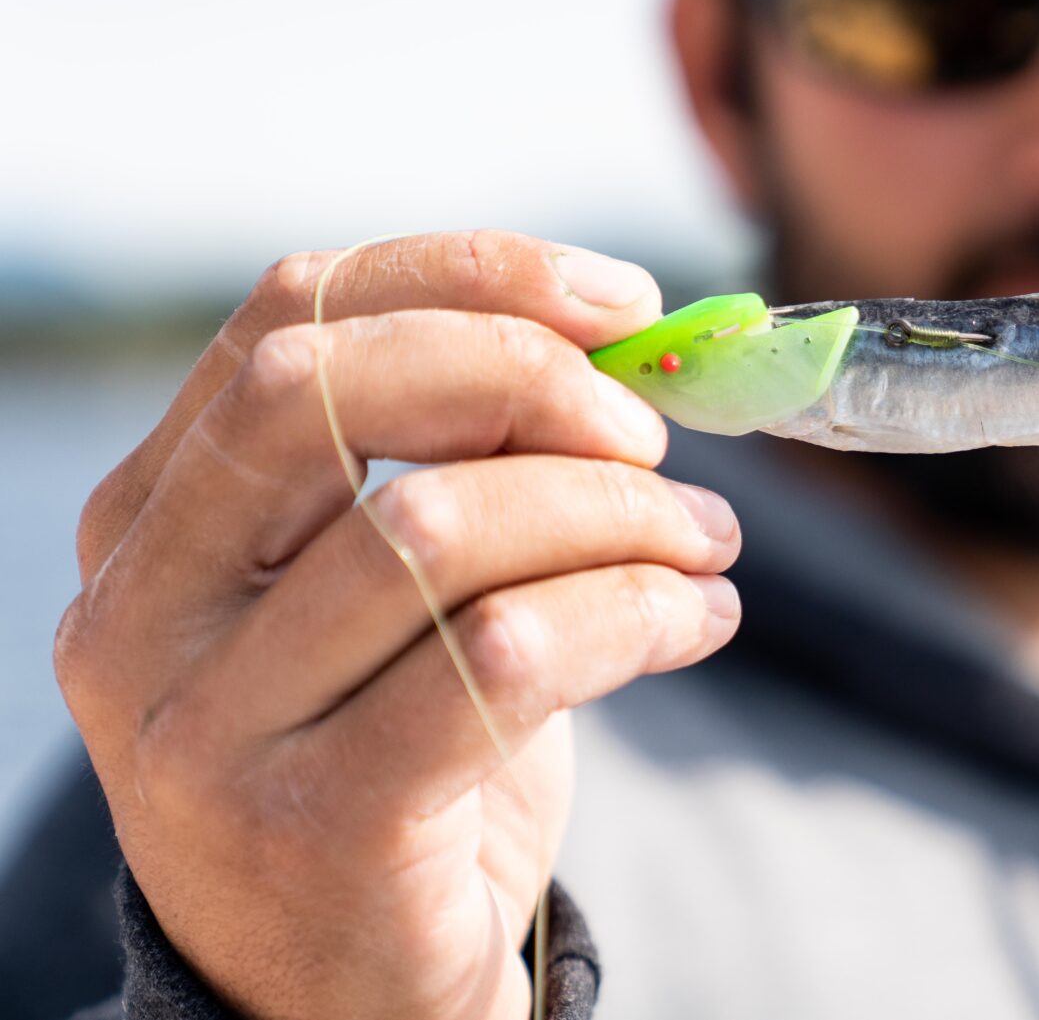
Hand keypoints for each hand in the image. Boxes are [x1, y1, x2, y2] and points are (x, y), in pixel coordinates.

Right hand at [56, 231, 740, 1019]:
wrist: (352, 991)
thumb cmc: (398, 755)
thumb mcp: (399, 593)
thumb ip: (462, 461)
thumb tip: (627, 344)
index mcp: (154, 519)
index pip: (289, 316)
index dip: (476, 279)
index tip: (626, 304)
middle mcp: (145, 611)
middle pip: (329, 394)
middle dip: (530, 380)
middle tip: (650, 441)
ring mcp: (211, 727)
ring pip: (438, 528)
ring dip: (619, 517)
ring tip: (704, 548)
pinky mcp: (314, 823)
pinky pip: (510, 654)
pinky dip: (638, 612)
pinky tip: (697, 619)